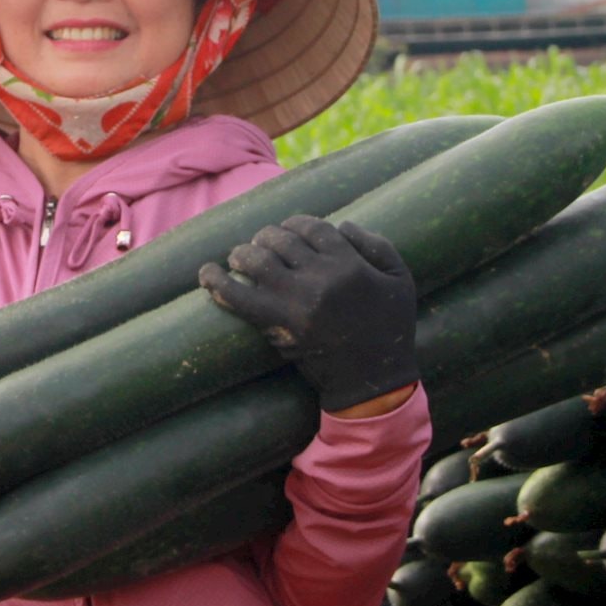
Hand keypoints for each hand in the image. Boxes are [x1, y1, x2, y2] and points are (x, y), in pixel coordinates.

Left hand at [199, 215, 419, 414]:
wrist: (371, 380)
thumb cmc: (389, 328)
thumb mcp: (400, 279)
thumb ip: (376, 245)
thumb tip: (341, 225)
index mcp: (349, 264)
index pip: (312, 227)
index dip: (296, 224)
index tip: (289, 231)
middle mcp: (320, 277)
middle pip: (280, 240)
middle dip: (266, 237)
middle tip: (261, 244)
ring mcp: (295, 301)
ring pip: (256, 260)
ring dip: (242, 253)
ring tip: (238, 257)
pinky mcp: (277, 324)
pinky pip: (238, 297)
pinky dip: (217, 282)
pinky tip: (206, 273)